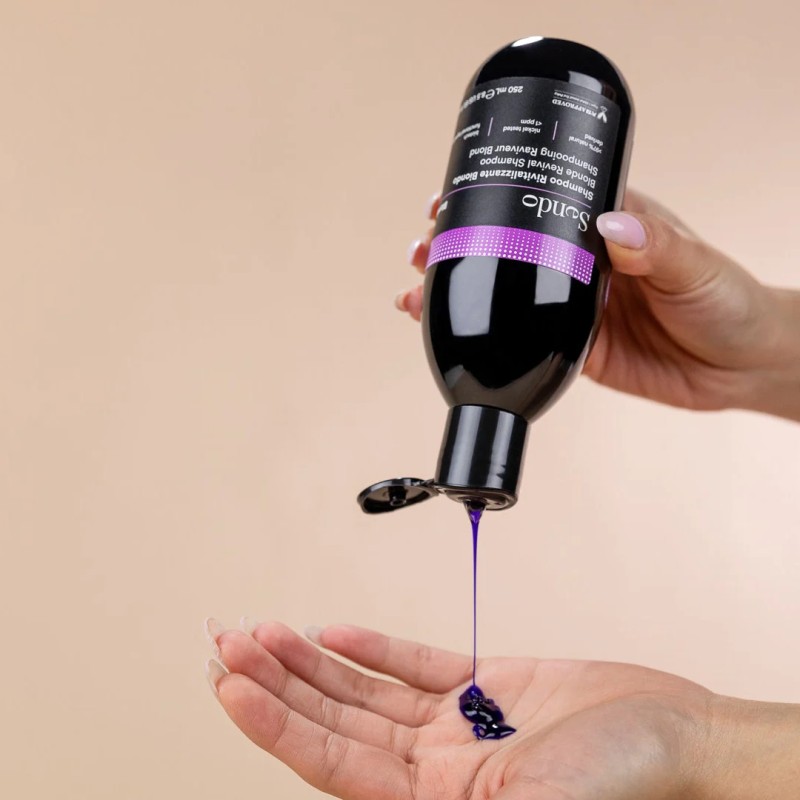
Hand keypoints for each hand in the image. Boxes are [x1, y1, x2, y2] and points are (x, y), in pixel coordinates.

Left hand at [206, 621, 718, 798]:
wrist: (682, 739)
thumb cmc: (625, 785)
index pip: (332, 762)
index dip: (277, 722)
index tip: (232, 683)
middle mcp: (438, 769)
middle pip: (337, 721)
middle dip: (279, 681)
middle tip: (230, 642)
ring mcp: (459, 726)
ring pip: (366, 689)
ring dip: (314, 658)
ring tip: (267, 628)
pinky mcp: (485, 686)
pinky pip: (416, 665)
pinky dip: (374, 647)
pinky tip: (335, 631)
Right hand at [397, 191, 799, 420]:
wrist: (739, 368)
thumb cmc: (728, 302)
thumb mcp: (694, 266)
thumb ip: (654, 245)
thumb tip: (611, 224)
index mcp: (609, 224)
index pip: (542, 198)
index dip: (496, 194)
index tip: (455, 195)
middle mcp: (582, 261)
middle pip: (509, 243)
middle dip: (460, 241)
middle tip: (423, 243)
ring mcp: (570, 303)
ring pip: (504, 292)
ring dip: (460, 288)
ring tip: (416, 288)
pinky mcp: (571, 346)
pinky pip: (520, 342)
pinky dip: (485, 339)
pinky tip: (453, 334)